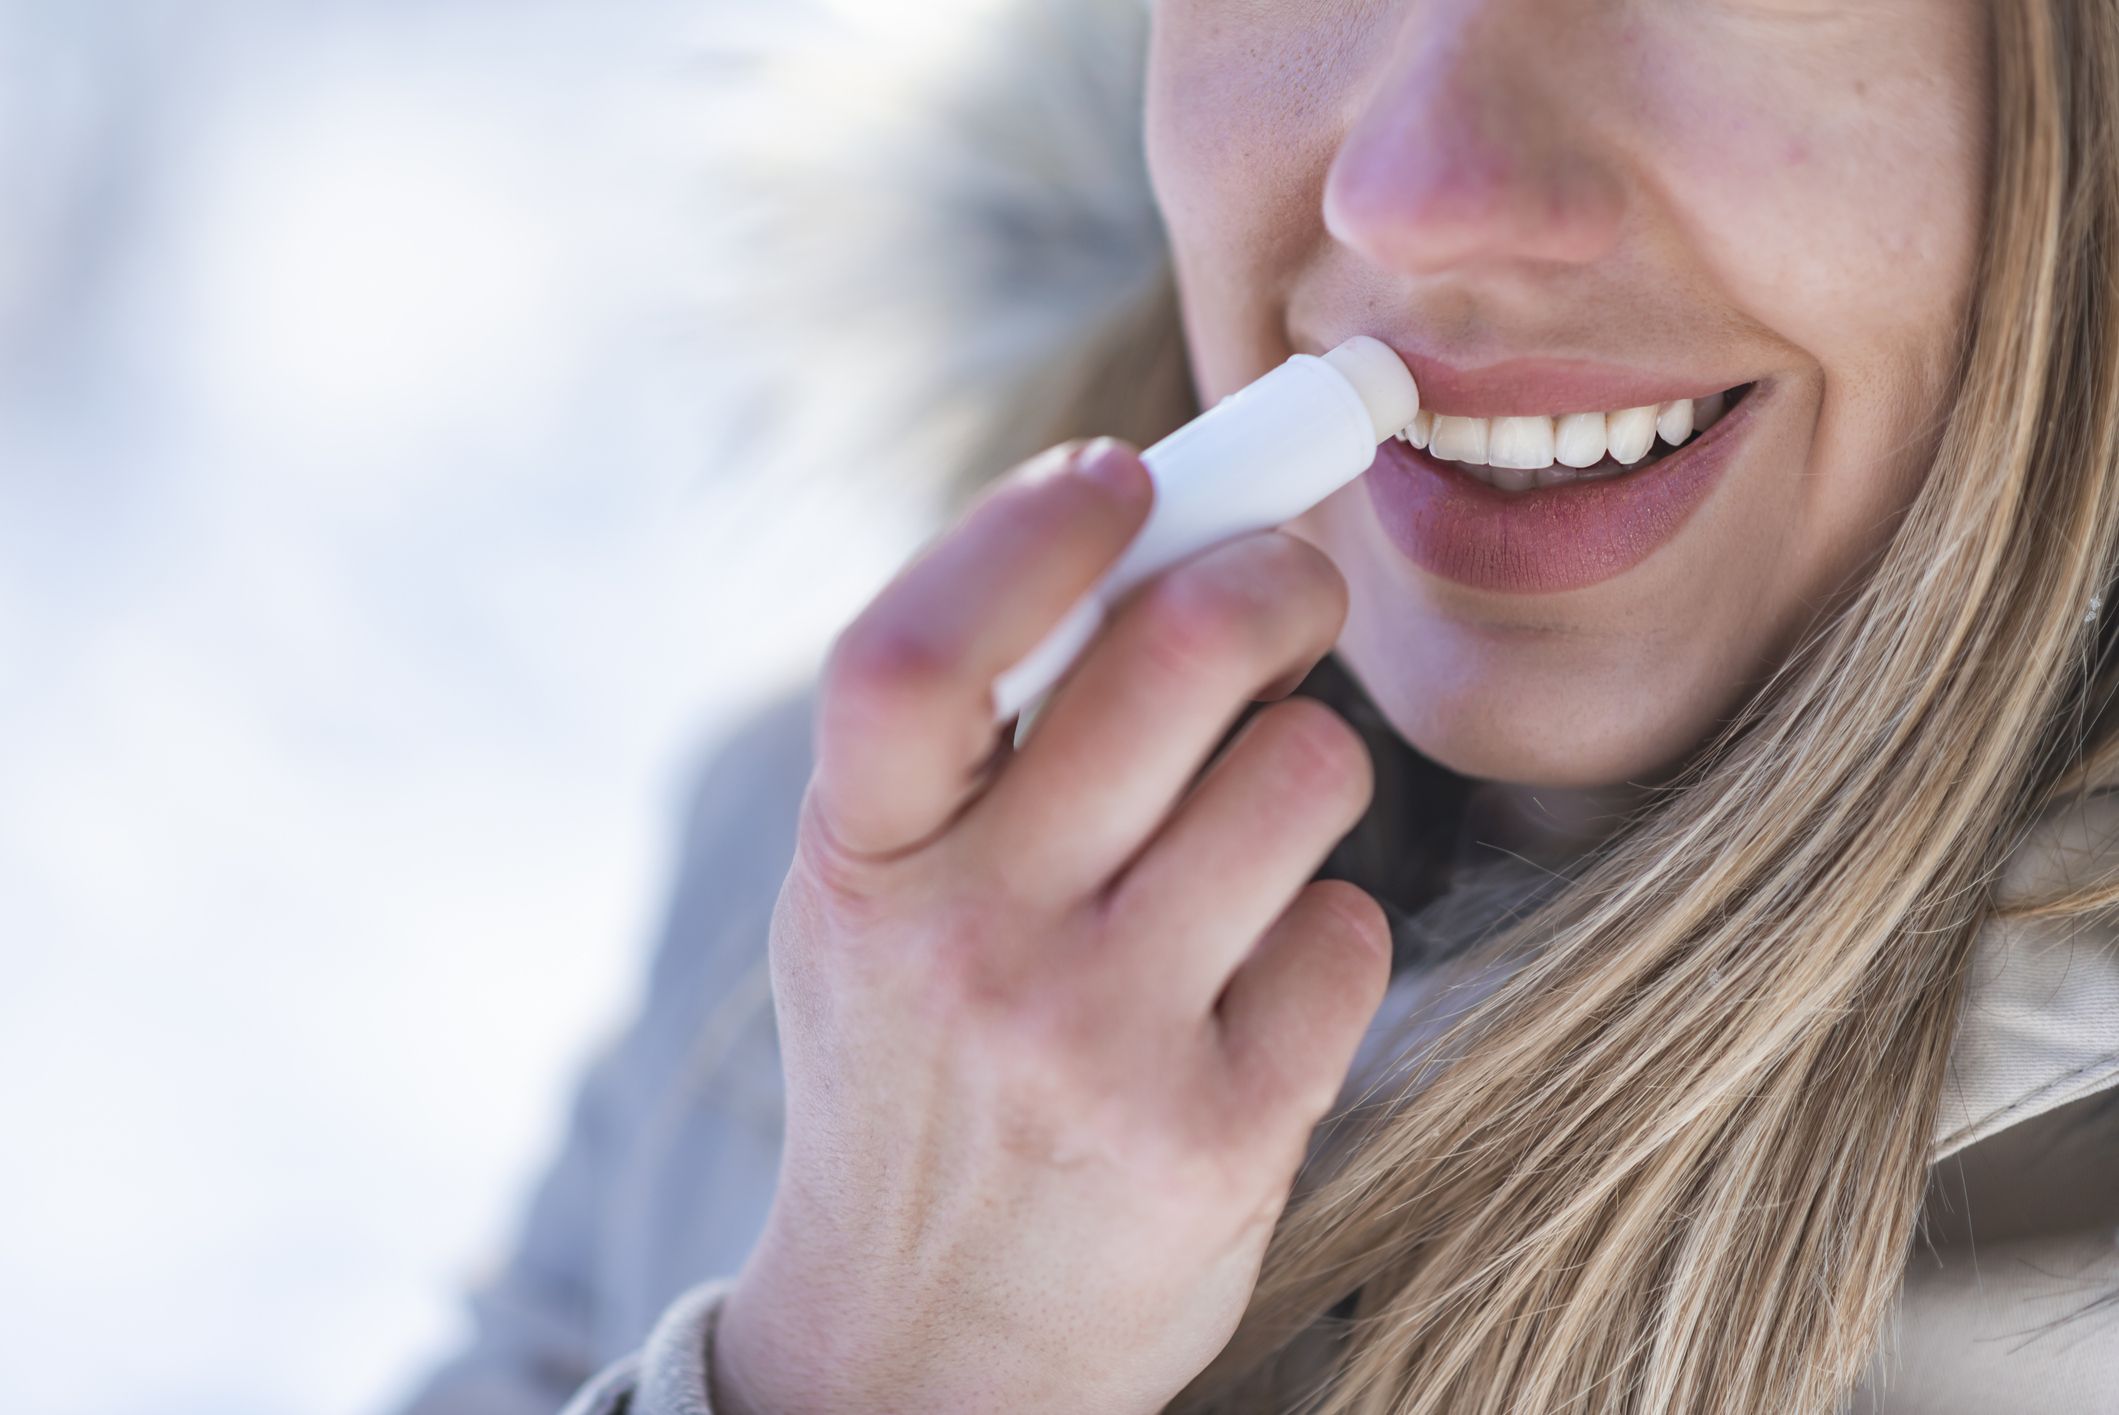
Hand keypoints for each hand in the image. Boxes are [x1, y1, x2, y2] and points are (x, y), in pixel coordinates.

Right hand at [713, 437, 1391, 1414]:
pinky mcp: (1218, 1133)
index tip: (1123, 468)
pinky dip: (1324, 927)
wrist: (919, 1353)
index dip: (1027, 528)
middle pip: (1175, 662)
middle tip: (1292, 587)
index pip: (916, 650)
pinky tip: (1257, 980)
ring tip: (1256, 820)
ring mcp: (1095, 1043)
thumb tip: (1148, 543)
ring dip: (1308, 762)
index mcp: (856, 864)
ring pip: (1302, 775)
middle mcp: (967, 946)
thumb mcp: (879, 910)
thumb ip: (970, 751)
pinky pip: (1345, 931)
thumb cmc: (915, 1075)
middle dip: (1273, 582)